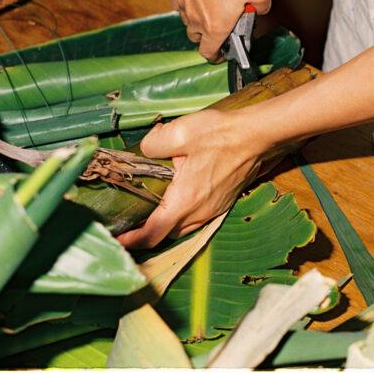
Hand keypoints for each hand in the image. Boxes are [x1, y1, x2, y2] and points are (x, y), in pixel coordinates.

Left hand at [116, 108, 265, 249]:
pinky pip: (195, 220)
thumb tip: (144, 149)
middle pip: (166, 235)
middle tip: (126, 224)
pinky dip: (180, 219)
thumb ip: (153, 143)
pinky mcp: (222, 204)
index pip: (152, 233)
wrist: (258, 136)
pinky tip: (174, 202)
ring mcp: (213, 210)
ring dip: (163, 227)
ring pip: (182, 229)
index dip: (131, 241)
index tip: (116, 240)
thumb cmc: (221, 134)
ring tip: (146, 216)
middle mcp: (199, 213)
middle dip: (144, 235)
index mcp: (185, 200)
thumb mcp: (180, 132)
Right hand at [170, 0, 270, 60]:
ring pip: (190, 21)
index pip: (209, 54)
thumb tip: (261, 8)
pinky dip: (192, 1)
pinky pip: (183, 3)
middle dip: (210, 36)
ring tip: (217, 4)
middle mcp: (196, 20)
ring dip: (201, 18)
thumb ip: (264, 5)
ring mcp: (184, 5)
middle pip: (198, 38)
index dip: (218, 57)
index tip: (224, 53)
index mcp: (215, 27)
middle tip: (225, 23)